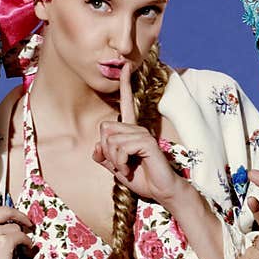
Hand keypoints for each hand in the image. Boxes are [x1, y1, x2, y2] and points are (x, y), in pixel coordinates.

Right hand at [0, 160, 32, 258]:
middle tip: (28, 223)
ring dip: (24, 234)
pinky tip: (26, 252)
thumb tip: (6, 222)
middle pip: (4, 210)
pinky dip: (28, 244)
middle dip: (19, 216)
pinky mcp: (3, 240)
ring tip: (25, 245)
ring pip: (15, 224)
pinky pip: (22, 235)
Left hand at [92, 63, 183, 203]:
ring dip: (114, 159)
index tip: (125, 66)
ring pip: (111, 139)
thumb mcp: (117, 168)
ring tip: (126, 168)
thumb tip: (96, 147)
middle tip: (118, 164)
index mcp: (131, 131)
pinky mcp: (147, 142)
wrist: (161, 191)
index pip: (127, 104)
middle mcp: (137, 128)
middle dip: (106, 150)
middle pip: (104, 128)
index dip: (126, 85)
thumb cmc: (142, 179)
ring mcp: (143, 134)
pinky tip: (129, 168)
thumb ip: (105, 157)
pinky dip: (120, 161)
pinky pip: (121, 146)